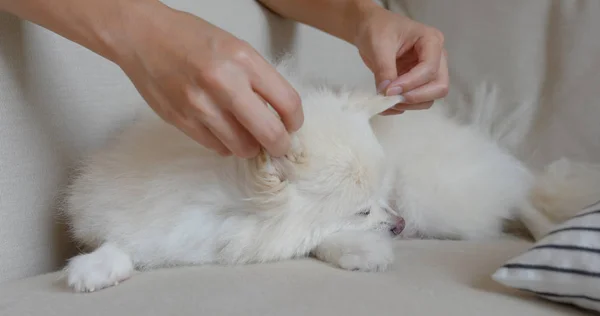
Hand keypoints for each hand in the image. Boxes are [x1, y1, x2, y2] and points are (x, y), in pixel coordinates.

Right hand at [115, 2, 301, 157]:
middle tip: (278, 144)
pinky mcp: (182, 121)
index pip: (287, 102)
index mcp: (243, 60)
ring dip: (251, 146)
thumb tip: (280, 115)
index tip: (292, 125)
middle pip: (269, 134)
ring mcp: (200, 105)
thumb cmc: (191, 39)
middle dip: (280, 145)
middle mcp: (223, 83)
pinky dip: (226, 144)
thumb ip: (259, 80)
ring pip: (243, 148)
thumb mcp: (236, 48)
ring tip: (247, 135)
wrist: (143, 37)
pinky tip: (223, 130)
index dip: (295, 121)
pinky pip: (217, 147)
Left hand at [354, 5, 448, 114]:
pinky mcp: (417, 83)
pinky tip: (386, 104)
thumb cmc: (377, 29)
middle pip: (439, 86)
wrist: (369, 30)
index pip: (430, 68)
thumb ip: (384, 69)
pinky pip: (417, 102)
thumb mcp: (379, 45)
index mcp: (431, 41)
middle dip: (416, 97)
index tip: (388, 90)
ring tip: (386, 101)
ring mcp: (428, 72)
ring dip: (409, 105)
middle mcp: (436, 57)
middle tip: (392, 99)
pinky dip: (403, 107)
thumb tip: (386, 93)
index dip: (410, 83)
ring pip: (430, 98)